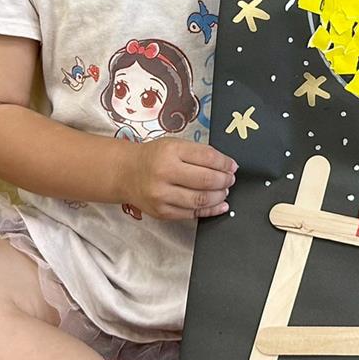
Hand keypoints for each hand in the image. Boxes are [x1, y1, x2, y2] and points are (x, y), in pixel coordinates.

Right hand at [119, 137, 236, 219]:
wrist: (126, 173)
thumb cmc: (153, 157)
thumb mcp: (175, 145)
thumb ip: (199, 153)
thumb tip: (226, 165)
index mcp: (170, 152)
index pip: (207, 158)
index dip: (225, 163)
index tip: (232, 166)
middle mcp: (164, 173)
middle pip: (206, 180)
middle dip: (225, 180)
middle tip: (230, 179)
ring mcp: (162, 196)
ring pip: (201, 199)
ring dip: (219, 196)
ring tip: (224, 190)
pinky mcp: (162, 212)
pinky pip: (192, 214)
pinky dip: (210, 210)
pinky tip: (219, 205)